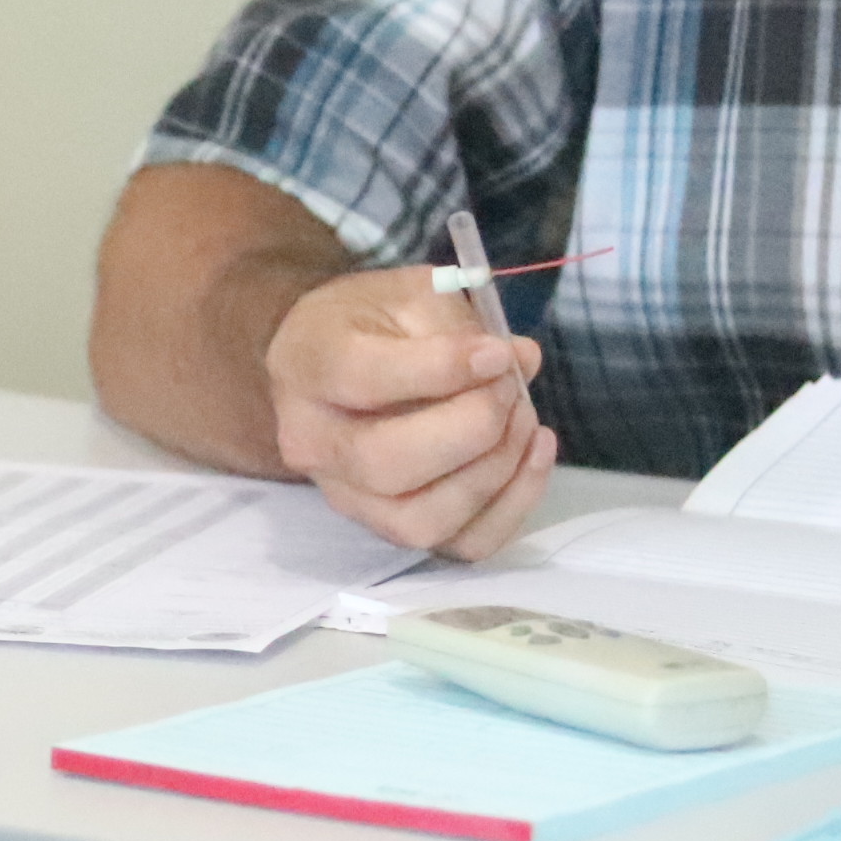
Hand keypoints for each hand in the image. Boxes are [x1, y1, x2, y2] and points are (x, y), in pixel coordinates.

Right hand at [263, 265, 557, 556]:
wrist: (334, 365)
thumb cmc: (371, 323)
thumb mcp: (408, 295)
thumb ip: (461, 323)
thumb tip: (519, 361)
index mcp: (308, 367)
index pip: (362, 379)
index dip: (441, 370)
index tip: (496, 354)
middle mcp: (313, 445)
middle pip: (387, 464)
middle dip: (471, 427)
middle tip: (508, 388)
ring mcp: (349, 499)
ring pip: (422, 520)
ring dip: (493, 472)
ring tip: (523, 419)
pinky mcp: (394, 528)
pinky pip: (461, 545)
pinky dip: (511, 507)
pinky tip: (533, 454)